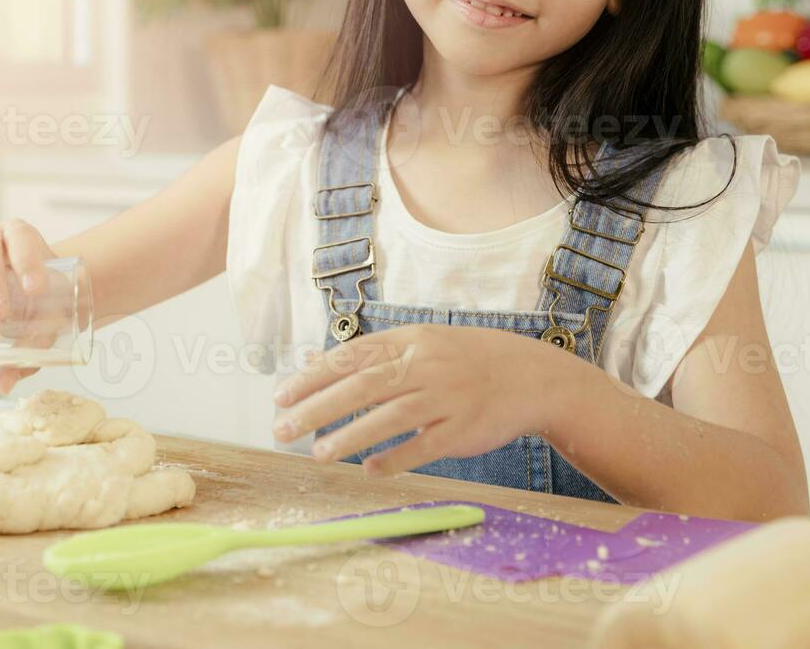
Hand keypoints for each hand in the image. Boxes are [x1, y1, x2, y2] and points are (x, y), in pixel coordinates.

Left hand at [270, 326, 565, 475]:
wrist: (529, 376)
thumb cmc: (462, 360)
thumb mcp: (417, 344)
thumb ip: (367, 355)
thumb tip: (311, 362)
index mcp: (409, 340)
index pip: (351, 356)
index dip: (312, 377)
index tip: (280, 397)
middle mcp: (426, 365)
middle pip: (363, 386)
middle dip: (318, 408)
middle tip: (283, 430)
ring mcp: (447, 398)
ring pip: (391, 417)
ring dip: (350, 436)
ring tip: (317, 454)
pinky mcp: (464, 430)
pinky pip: (424, 447)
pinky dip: (395, 458)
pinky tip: (368, 469)